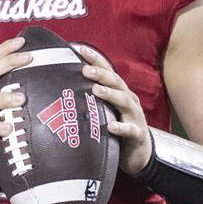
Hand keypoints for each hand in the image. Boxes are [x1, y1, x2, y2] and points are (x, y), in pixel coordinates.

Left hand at [75, 43, 152, 176]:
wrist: (139, 154)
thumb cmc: (117, 130)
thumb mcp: (105, 111)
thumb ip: (90, 99)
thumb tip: (63, 88)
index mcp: (120, 92)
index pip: (108, 71)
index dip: (96, 59)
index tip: (80, 49)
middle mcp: (128, 100)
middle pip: (116, 83)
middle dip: (101, 74)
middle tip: (85, 70)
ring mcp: (135, 117)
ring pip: (124, 102)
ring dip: (110, 94)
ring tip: (96, 90)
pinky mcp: (137, 135)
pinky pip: (130, 130)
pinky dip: (121, 127)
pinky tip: (111, 127)